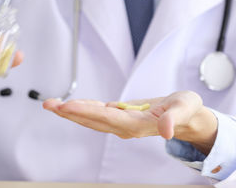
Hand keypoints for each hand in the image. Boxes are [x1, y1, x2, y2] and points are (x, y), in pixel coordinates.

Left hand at [43, 91, 217, 154]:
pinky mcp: (120, 117)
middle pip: (93, 120)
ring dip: (71, 112)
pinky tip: (70, 105)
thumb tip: (166, 131)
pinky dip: (83, 108)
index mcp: (138, 125)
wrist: (186, 117)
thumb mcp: (185, 109)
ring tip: (52, 104)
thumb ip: (174, 119)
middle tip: (49, 105)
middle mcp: (125, 128)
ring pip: (91, 118)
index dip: (86, 112)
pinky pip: (97, 113)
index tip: (67, 106)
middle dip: (70, 113)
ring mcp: (121, 124)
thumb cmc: (186, 111)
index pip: (107, 118)